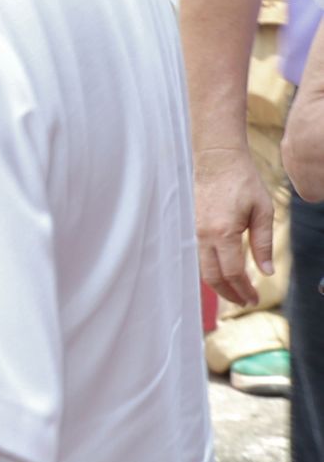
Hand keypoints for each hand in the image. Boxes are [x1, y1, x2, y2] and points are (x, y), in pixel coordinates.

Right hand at [194, 141, 274, 306]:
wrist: (217, 159)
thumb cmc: (242, 181)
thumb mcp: (263, 211)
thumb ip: (264, 243)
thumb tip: (266, 272)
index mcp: (223, 233)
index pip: (232, 272)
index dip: (243, 289)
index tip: (254, 299)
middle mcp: (204, 235)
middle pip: (212, 276)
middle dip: (228, 293)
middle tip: (245, 302)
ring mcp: (196, 230)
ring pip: (203, 268)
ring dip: (219, 284)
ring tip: (236, 292)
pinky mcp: (195, 226)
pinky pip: (201, 256)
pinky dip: (213, 269)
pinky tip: (225, 272)